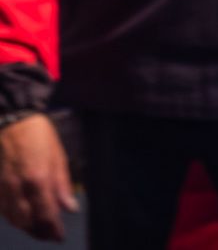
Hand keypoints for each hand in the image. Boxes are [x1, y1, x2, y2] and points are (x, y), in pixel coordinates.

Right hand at [0, 115, 74, 240]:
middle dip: (39, 232)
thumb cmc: (39, 135)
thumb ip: (62, 184)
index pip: (46, 215)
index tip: (59, 237)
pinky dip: (13, 217)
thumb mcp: (58, 156)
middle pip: (27, 222)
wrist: (11, 120)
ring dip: (26, 227)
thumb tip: (70, 208)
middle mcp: (18, 188)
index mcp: (37, 180)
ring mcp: (3, 188)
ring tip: (38, 229)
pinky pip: (3, 209)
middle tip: (49, 235)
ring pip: (12, 218)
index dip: (52, 230)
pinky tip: (22, 216)